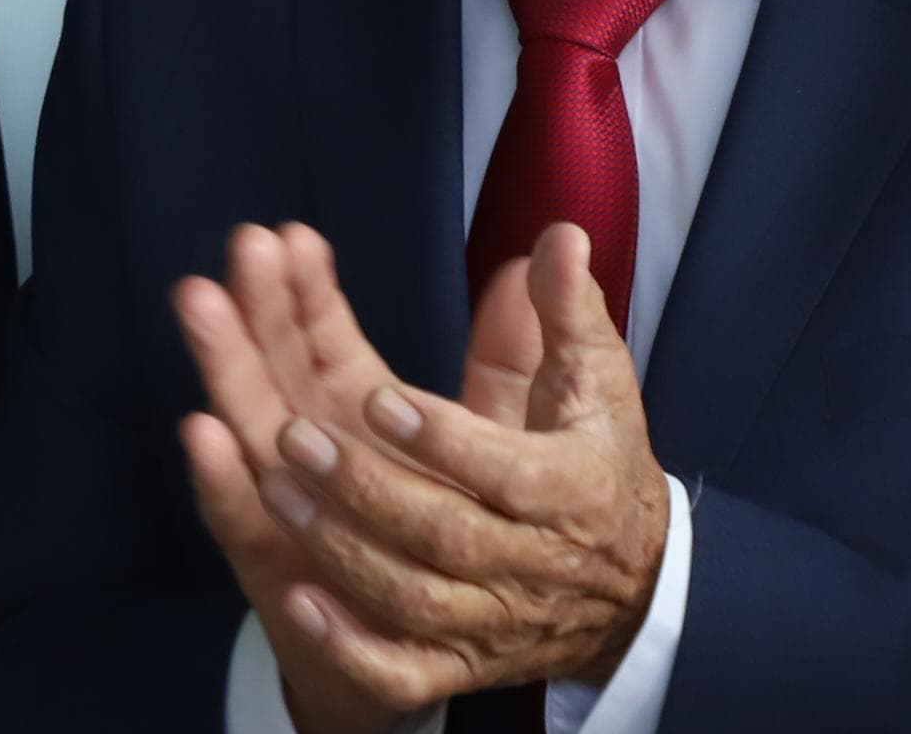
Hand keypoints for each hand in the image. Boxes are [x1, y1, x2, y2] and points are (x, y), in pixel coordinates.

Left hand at [173, 222, 668, 722]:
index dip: (442, 437)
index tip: (376, 397)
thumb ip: (569, 312)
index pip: (505, 470)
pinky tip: (297, 599)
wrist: (635, 587)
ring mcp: (491, 620)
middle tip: (294, 434)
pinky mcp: (460, 661)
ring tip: (275, 484)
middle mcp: (530, 563)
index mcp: (570, 489)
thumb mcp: (597, 384)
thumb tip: (559, 237)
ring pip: (411, 599)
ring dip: (339, 547)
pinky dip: (352, 645)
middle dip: (366, 488)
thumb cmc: (597, 462)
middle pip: (443, 537)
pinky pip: (405, 672)